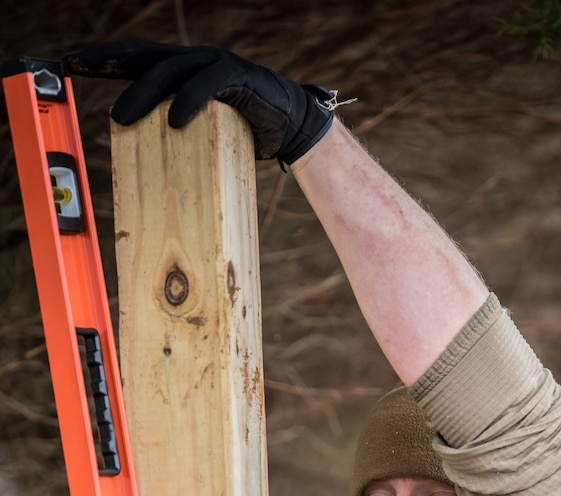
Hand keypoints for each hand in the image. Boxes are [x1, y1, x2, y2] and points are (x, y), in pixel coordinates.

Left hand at [63, 40, 335, 163]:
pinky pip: (207, 85)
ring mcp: (215, 64)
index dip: (103, 59)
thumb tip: (148, 175)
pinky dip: (189, 101)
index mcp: (183, 70)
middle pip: (144, 57)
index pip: (136, 59)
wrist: (292, 127)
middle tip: (78, 73)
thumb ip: (177, 141)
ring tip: (120, 117)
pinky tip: (174, 119)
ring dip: (142, 92)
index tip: (69, 63)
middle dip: (108, 63)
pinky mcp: (237, 77)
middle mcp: (195, 59)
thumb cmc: (246, 133)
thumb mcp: (203, 135)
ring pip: (170, 70)